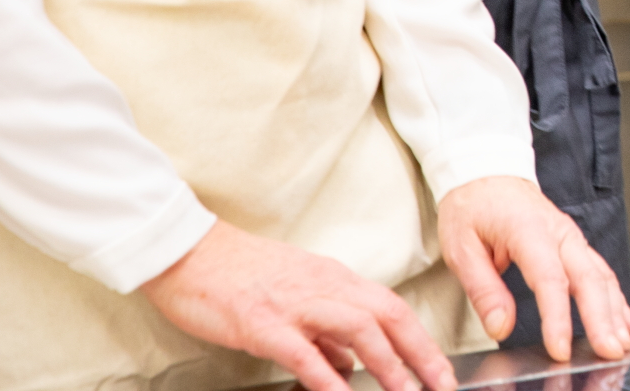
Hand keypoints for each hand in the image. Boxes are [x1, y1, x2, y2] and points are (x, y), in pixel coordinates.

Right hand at [138, 220, 453, 390]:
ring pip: (358, 328)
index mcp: (334, 280)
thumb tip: (350, 363)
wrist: (187, 251)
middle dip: (421, 354)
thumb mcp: (295, 294)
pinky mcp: (261, 322)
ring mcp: (294, 303)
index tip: (441, 372)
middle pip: (389, 315)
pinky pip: (303, 351)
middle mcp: (325, 286)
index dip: (422, 341)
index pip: (392, 309)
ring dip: (387, 364)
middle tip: (442, 386)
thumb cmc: (239, 275)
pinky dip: (326, 375)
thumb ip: (326, 330)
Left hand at [438, 176, 629, 363]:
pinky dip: (616, 299)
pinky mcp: (575, 244)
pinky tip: (627, 322)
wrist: (487, 173)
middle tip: (610, 351)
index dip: (557, 316)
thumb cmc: (472, 206)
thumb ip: (484, 289)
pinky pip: (601, 272)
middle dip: (601, 318)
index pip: (549, 278)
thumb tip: (500, 326)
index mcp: (527, 229)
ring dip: (614, 312)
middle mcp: (558, 231)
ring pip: (601, 275)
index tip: (559, 348)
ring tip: (622, 344)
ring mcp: (571, 236)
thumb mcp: (461, 247)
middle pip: (588, 277)